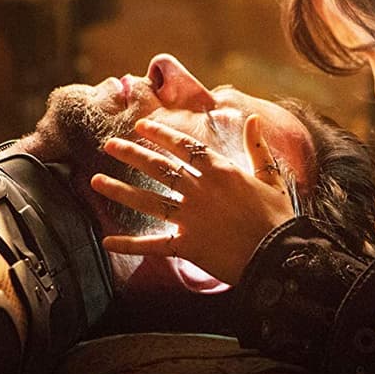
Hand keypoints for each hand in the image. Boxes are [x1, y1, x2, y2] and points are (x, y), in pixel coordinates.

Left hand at [90, 115, 296, 284]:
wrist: (279, 254)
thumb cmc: (278, 216)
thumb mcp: (271, 177)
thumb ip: (257, 148)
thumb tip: (251, 118)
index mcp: (221, 171)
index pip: (184, 147)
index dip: (161, 135)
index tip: (141, 127)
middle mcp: (200, 190)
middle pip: (159, 168)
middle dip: (131, 155)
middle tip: (109, 146)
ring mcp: (190, 218)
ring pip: (148, 201)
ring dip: (120, 191)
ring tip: (95, 182)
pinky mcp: (187, 245)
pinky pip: (153, 244)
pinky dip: (130, 244)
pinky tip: (107, 241)